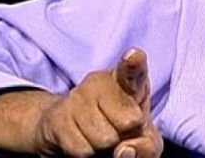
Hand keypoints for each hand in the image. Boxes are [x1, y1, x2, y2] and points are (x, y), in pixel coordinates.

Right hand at [0, 48, 162, 157]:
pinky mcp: (57, 117)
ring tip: (99, 133)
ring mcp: (77, 96)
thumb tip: (124, 150)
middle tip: (118, 128)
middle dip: (126, 134)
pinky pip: (82, 149)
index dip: (134, 64)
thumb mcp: (144, 139)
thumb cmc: (121, 130)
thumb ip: (147, 145)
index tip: (134, 57)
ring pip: (104, 139)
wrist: (74, 133)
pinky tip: (83, 139)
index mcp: (129, 80)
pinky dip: (86, 152)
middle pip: (128, 121)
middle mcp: (101, 81)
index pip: (133, 70)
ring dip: (104, 145)